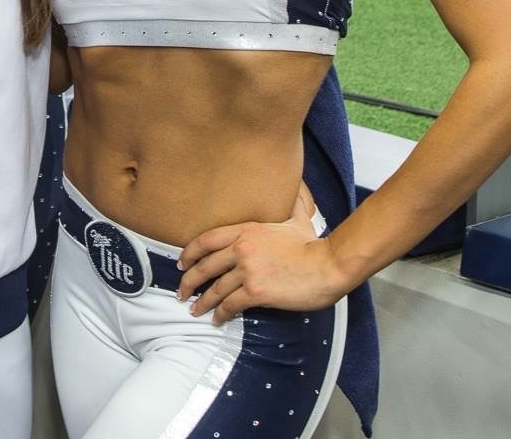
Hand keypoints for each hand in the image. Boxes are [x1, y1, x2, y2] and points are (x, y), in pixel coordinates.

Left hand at [174, 184, 350, 323]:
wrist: (328, 265)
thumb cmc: (314, 246)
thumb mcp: (296, 220)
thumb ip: (289, 206)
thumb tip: (295, 191)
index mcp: (247, 230)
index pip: (207, 239)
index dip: (189, 252)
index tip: (182, 262)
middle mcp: (242, 248)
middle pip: (205, 265)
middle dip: (189, 280)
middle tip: (181, 291)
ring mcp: (248, 270)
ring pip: (215, 288)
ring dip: (202, 302)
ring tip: (194, 310)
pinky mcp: (256, 291)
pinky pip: (230, 304)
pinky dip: (221, 313)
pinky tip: (218, 319)